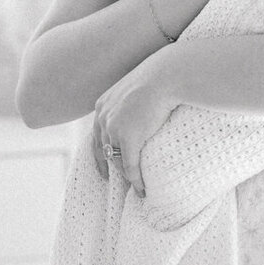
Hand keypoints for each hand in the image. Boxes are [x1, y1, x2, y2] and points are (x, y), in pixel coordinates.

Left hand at [92, 51, 176, 192]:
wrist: (166, 76)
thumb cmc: (158, 79)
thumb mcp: (135, 89)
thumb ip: (130, 103)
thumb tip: (137, 111)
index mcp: (103, 105)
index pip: (96, 135)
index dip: (99, 154)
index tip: (103, 168)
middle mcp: (103, 117)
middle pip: (104, 149)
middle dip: (109, 167)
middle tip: (114, 182)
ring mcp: (114, 128)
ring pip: (116, 159)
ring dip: (125, 176)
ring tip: (133, 186)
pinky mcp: (128, 138)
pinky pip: (129, 165)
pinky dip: (135, 179)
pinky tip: (142, 188)